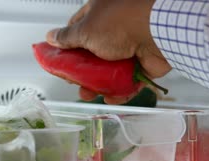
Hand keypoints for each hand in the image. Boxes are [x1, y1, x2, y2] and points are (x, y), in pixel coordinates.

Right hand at [46, 0, 171, 103]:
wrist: (157, 34)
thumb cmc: (122, 23)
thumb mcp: (85, 30)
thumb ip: (67, 37)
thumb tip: (51, 38)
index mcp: (100, 14)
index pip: (78, 30)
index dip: (67, 47)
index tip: (59, 61)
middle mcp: (115, 29)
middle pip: (93, 55)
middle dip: (82, 71)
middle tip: (74, 81)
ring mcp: (130, 47)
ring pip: (110, 70)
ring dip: (99, 84)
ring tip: (89, 94)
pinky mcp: (144, 64)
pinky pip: (129, 80)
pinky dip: (120, 91)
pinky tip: (111, 98)